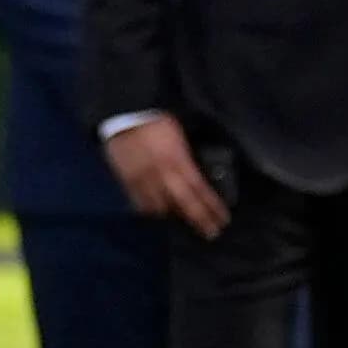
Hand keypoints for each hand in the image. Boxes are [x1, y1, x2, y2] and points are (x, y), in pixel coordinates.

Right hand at [105, 112, 228, 237]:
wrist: (124, 114)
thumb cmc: (157, 121)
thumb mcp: (180, 137)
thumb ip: (187, 159)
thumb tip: (200, 175)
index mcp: (178, 161)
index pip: (200, 190)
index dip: (212, 207)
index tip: (223, 220)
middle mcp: (162, 175)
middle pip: (184, 204)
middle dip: (199, 219)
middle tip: (211, 233)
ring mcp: (143, 180)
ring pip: (159, 207)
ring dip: (172, 216)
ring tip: (182, 222)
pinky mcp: (126, 180)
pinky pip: (138, 202)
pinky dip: (148, 210)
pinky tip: (156, 212)